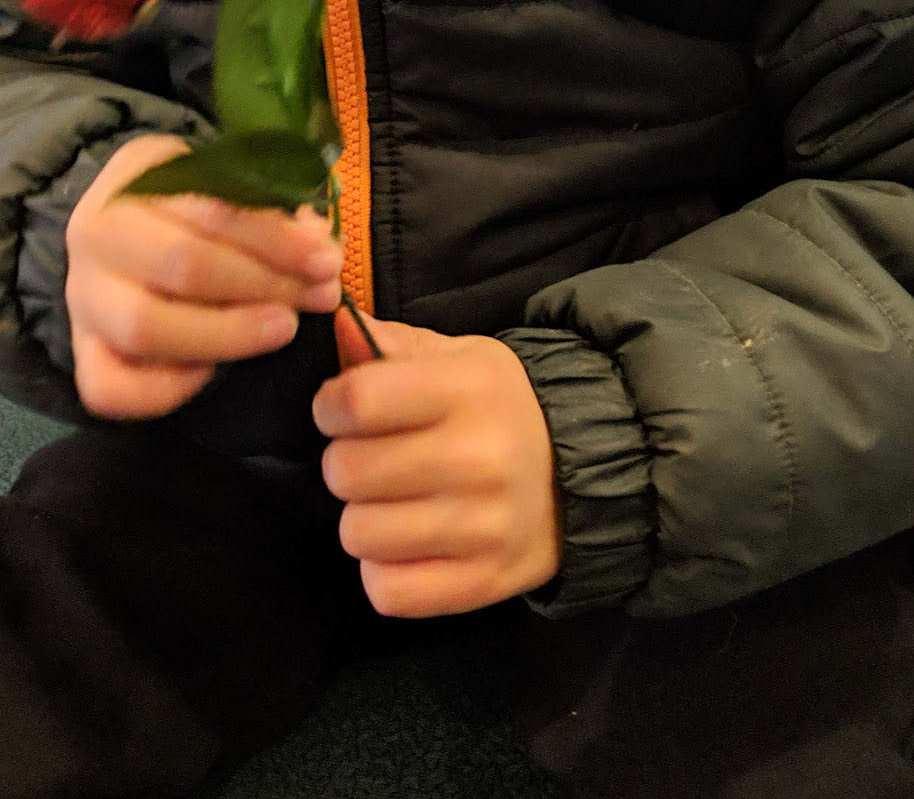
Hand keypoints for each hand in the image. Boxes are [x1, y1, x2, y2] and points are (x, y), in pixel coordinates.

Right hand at [64, 133, 342, 418]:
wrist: (119, 234)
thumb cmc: (185, 206)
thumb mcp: (222, 183)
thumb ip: (269, 208)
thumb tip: (318, 244)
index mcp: (133, 178)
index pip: (210, 207)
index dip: (276, 239)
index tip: (325, 259)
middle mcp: (96, 236)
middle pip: (180, 266)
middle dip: (262, 285)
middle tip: (316, 296)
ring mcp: (83, 299)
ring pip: (144, 328)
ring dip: (226, 335)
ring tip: (282, 329)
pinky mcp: (82, 354)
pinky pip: (110, 389)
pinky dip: (165, 388)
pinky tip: (212, 371)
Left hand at [313, 306, 561, 617]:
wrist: (583, 474)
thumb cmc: (499, 408)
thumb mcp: (459, 358)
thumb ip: (394, 343)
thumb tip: (337, 322)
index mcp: (468, 389)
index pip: (358, 401)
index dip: (330, 406)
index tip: (338, 410)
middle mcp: (479, 458)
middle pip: (347, 472)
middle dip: (344, 463)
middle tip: (370, 459)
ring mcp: (484, 527)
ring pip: (359, 534)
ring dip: (362, 519)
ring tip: (390, 502)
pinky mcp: (484, 583)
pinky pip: (387, 592)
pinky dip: (383, 571)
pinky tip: (405, 545)